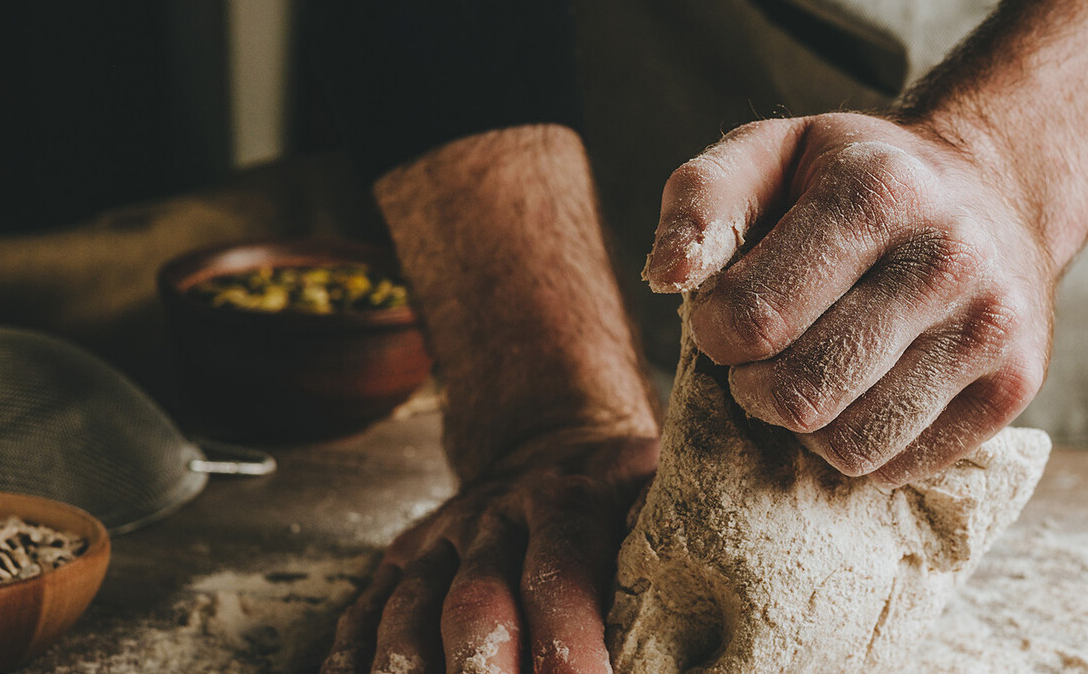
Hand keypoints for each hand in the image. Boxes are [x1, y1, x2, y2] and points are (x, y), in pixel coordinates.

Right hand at [323, 430, 657, 673]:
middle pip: (474, 605)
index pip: (562, 575)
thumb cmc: (624, 493)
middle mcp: (493, 522)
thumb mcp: (663, 491)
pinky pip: (361, 618)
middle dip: (485, 673)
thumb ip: (679, 538)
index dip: (570, 642)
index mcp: (568, 504)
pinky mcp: (397, 568)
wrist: (548, 438)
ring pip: (407, 615)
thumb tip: (734, 612)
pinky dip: (354, 661)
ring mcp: (437, 546)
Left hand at [644, 112, 1055, 486]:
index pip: (755, 317)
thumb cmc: (855, 180)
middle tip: (761, 356)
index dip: (714, 332)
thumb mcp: (770, 152)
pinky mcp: (1016, 385)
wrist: (995, 191)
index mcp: (879, 189)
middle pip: (801, 395)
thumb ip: (702, 200)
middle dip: (753, 388)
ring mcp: (991, 326)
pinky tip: (867, 390)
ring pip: (851, 445)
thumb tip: (667, 276)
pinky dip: (863, 444)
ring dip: (806, 425)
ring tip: (814, 370)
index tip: (726, 315)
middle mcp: (948, 256)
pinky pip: (901, 466)